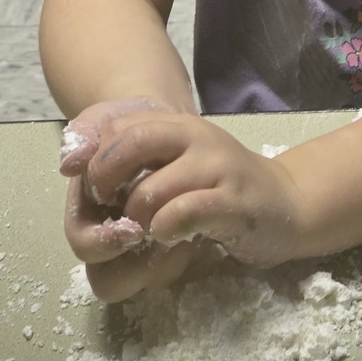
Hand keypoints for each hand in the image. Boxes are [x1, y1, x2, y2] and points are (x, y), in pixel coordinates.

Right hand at [60, 98, 203, 301]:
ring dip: (166, 258)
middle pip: (112, 281)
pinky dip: (190, 247)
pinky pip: (183, 265)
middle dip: (137, 264)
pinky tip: (201, 227)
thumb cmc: (132, 125)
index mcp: (89, 213)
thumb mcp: (105, 121)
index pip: (85, 248)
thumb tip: (70, 164)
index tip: (131, 228)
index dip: (104, 243)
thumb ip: (83, 136)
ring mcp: (147, 245)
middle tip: (162, 236)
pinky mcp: (178, 242)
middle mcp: (115, 238)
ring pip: (150, 279)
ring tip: (185, 232)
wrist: (173, 124)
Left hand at [84, 112, 303, 273]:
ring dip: (137, 217)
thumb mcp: (182, 160)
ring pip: (152, 187)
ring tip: (144, 229)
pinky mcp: (234, 201)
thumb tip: (73, 162)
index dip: (97, 157)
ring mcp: (218, 167)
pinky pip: (184, 213)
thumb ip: (140, 155)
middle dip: (106, 180)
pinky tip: (169, 235)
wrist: (287, 202)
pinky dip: (166, 228)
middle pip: (130, 143)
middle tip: (111, 208)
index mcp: (180, 125)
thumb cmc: (223, 185)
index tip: (98, 188)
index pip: (119, 125)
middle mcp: (198, 137)